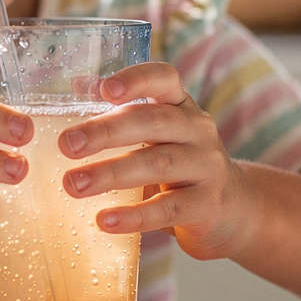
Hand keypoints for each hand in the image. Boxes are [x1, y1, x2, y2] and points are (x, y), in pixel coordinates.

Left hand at [56, 62, 257, 259]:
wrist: (234, 210)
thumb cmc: (181, 167)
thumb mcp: (159, 135)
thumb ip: (123, 114)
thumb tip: (78, 86)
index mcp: (181, 106)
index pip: (164, 79)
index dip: (135, 80)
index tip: (104, 90)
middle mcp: (197, 130)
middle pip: (153, 122)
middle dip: (106, 131)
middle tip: (67, 144)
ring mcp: (206, 167)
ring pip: (158, 164)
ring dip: (111, 173)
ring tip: (73, 184)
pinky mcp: (207, 206)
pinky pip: (168, 209)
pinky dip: (134, 216)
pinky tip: (104, 220)